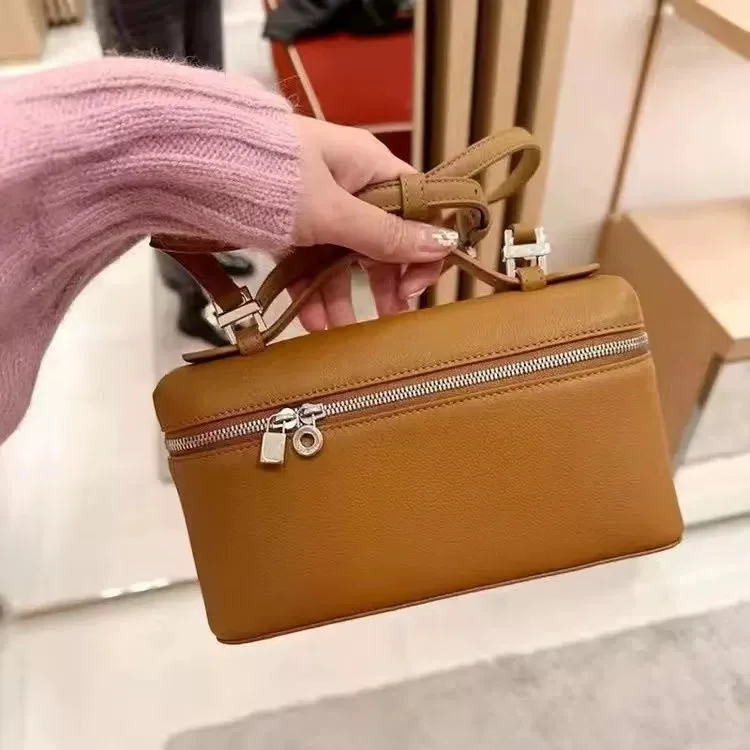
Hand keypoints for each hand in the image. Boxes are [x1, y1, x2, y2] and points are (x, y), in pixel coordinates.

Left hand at [285, 116, 457, 331]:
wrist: (190, 163)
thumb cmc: (269, 175)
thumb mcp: (333, 211)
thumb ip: (385, 234)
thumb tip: (443, 244)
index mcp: (369, 166)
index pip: (417, 208)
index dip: (423, 248)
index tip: (414, 287)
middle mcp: (348, 184)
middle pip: (381, 239)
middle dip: (384, 281)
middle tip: (387, 316)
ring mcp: (317, 207)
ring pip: (343, 256)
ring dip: (344, 295)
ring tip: (342, 333)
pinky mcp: (288, 226)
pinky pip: (309, 262)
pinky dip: (311, 290)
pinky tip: (311, 322)